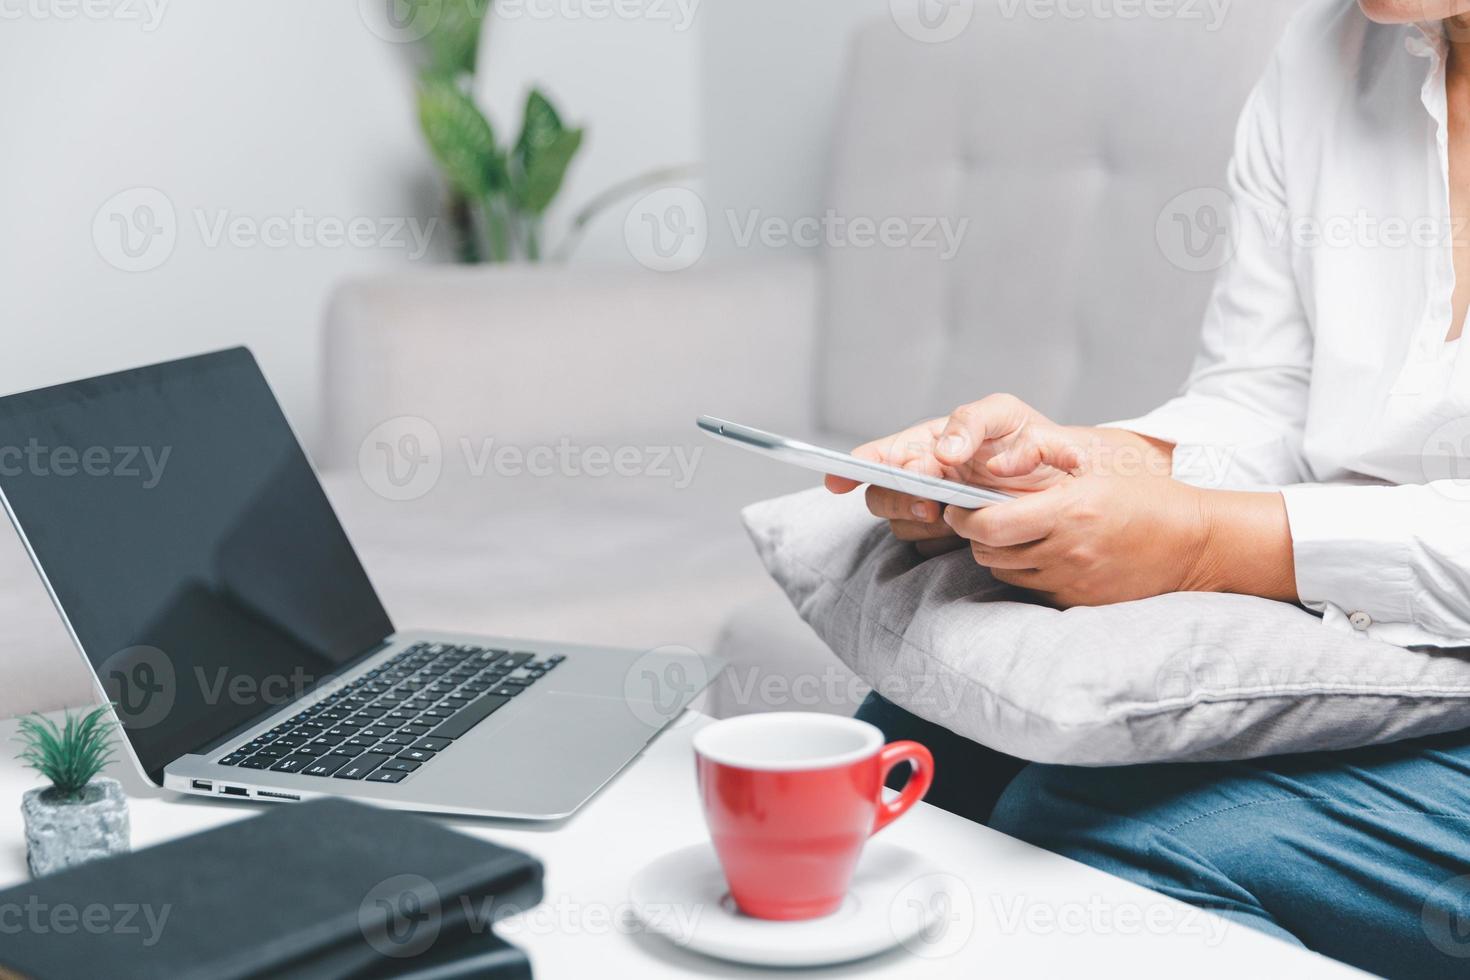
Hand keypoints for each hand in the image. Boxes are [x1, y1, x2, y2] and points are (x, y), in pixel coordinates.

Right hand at [824, 395, 1082, 555]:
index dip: (853, 467)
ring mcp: (933, 511)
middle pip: (881, 494)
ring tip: (951, 516)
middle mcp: (921, 478)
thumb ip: (972, 421)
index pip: (879, 455)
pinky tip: (963, 533)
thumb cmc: (1032, 439)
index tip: (840, 479)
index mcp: (927, 443)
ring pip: (900, 523)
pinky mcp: (948, 539)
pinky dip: (938, 541)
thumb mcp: (1005, 414)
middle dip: (898, 498)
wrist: (1068, 483)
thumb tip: (945, 450)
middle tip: (929, 502)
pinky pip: (926, 546)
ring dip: (920, 521)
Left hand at [944, 450, 1297, 607]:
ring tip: (1012, 533)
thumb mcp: (1093, 473)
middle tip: (980, 516)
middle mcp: (1066, 551)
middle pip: (987, 550)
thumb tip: (989, 472)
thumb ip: (1037, 473)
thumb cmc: (1145, 500)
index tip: (957, 506)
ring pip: (1003, 571)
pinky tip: (1039, 553)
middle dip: (975, 533)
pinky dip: (1023, 571)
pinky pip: (1030, 588)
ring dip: (997, 553)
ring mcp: (1072, 581)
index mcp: (1067, 512)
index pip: (988, 524)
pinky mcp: (1078, 601)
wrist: (1196, 544)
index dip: (962, 516)